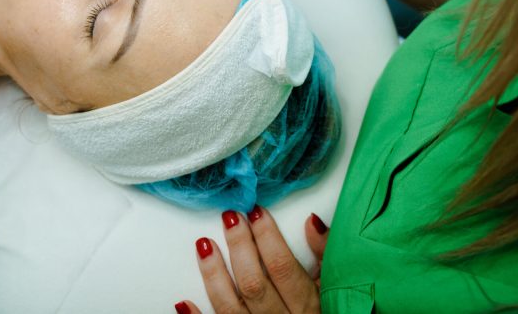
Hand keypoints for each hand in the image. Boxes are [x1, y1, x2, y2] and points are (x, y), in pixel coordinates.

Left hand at [176, 207, 329, 313]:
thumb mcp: (333, 287)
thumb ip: (325, 254)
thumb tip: (312, 222)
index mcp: (307, 306)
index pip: (282, 268)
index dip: (267, 237)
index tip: (255, 212)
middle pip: (254, 284)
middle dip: (239, 247)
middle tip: (230, 218)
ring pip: (230, 307)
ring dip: (214, 274)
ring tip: (204, 245)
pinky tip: (183, 302)